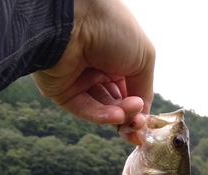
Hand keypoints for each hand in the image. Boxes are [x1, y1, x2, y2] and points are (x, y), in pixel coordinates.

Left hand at [32, 0, 154, 143]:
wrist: (75, 19)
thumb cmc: (112, 28)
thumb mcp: (143, 58)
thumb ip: (145, 89)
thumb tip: (143, 115)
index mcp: (119, 58)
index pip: (131, 91)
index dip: (139, 108)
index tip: (145, 121)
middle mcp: (98, 69)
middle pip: (117, 103)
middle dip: (129, 113)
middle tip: (137, 120)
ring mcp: (79, 80)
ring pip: (102, 109)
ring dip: (117, 115)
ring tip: (125, 114)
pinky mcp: (62, 91)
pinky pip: (83, 109)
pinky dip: (101, 116)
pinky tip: (115, 116)